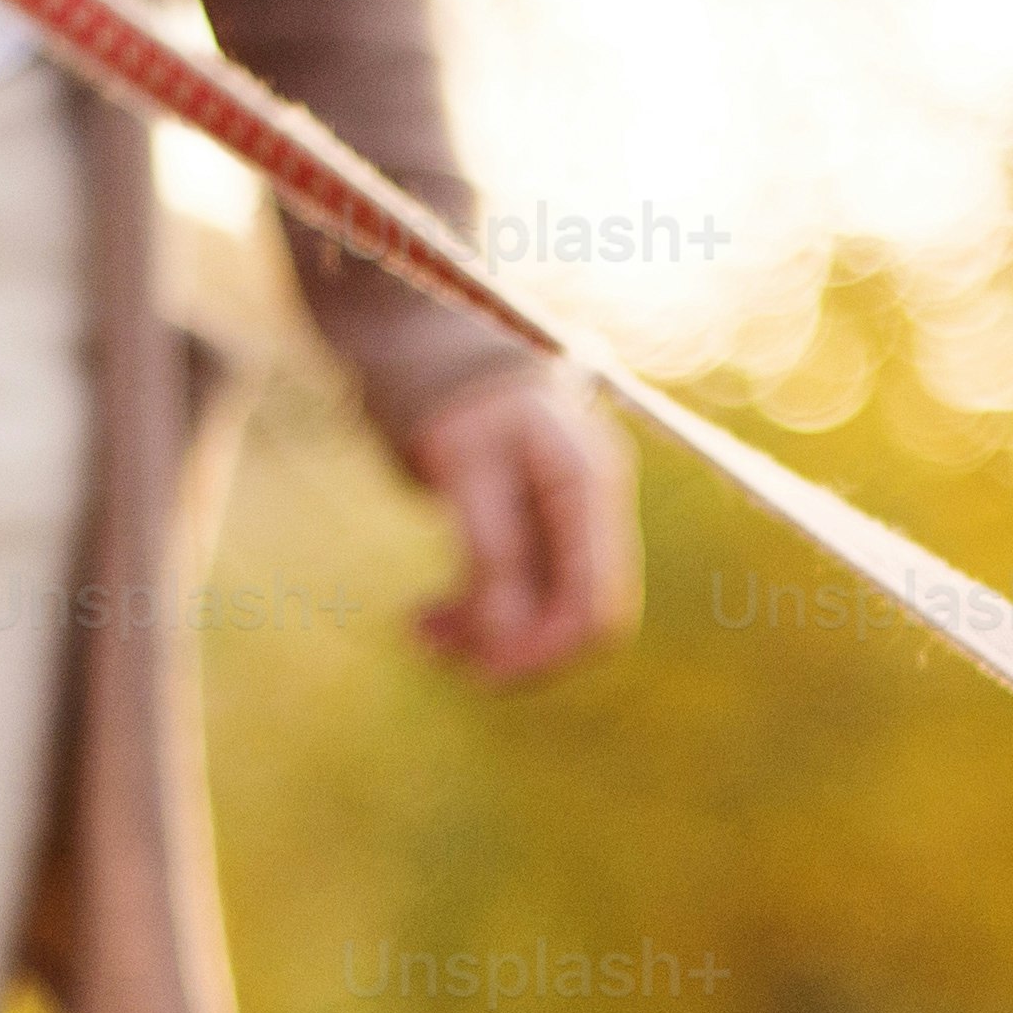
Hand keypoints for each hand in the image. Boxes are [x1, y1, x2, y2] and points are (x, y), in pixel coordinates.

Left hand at [404, 368, 637, 685]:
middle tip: (426, 644)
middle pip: (574, 618)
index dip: (546, 650)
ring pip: (541, 612)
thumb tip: (505, 641)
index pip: (597, 605)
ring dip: (481, 634)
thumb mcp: (463, 466)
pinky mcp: (535, 531)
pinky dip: (474, 613)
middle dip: (508, 644)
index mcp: (589, 486)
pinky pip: (516, 594)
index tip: (479, 670)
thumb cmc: (449, 392)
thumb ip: (492, 550)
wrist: (433, 341)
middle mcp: (591, 508)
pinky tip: (427, 615)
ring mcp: (565, 522)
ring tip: (414, 627)